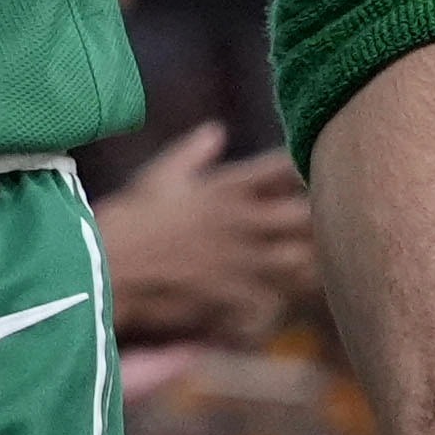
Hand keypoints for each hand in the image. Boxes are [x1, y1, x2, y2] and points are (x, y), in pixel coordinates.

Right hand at [98, 125, 316, 346]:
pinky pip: (275, 305)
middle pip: (307, 217)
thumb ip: (194, 151)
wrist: (107, 268)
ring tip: (309, 266)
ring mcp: (244, 262)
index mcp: (228, 187)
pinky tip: (277, 306)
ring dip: (308, 263)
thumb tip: (217, 129)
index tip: (310, 174)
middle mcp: (243, 222)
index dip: (304, 169)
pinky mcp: (236, 299)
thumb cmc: (130, 218)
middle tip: (326, 224)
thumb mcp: (160, 174)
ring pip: (301, 262)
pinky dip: (281, 306)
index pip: (285, 167)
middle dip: (319, 220)